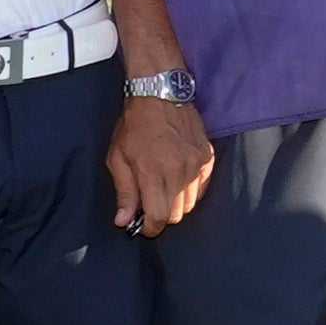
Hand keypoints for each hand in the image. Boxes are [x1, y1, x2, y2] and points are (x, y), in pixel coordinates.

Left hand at [108, 93, 212, 235]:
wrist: (160, 96)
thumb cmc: (134, 126)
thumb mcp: (118, 158)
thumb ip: (124, 192)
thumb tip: (124, 222)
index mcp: (153, 172)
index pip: (159, 216)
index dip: (150, 228)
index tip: (143, 226)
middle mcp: (179, 172)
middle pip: (176, 214)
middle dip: (162, 216)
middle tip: (150, 205)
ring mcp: (196, 165)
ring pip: (190, 204)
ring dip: (176, 204)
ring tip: (163, 190)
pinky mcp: (208, 158)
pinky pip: (202, 189)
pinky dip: (190, 191)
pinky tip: (178, 181)